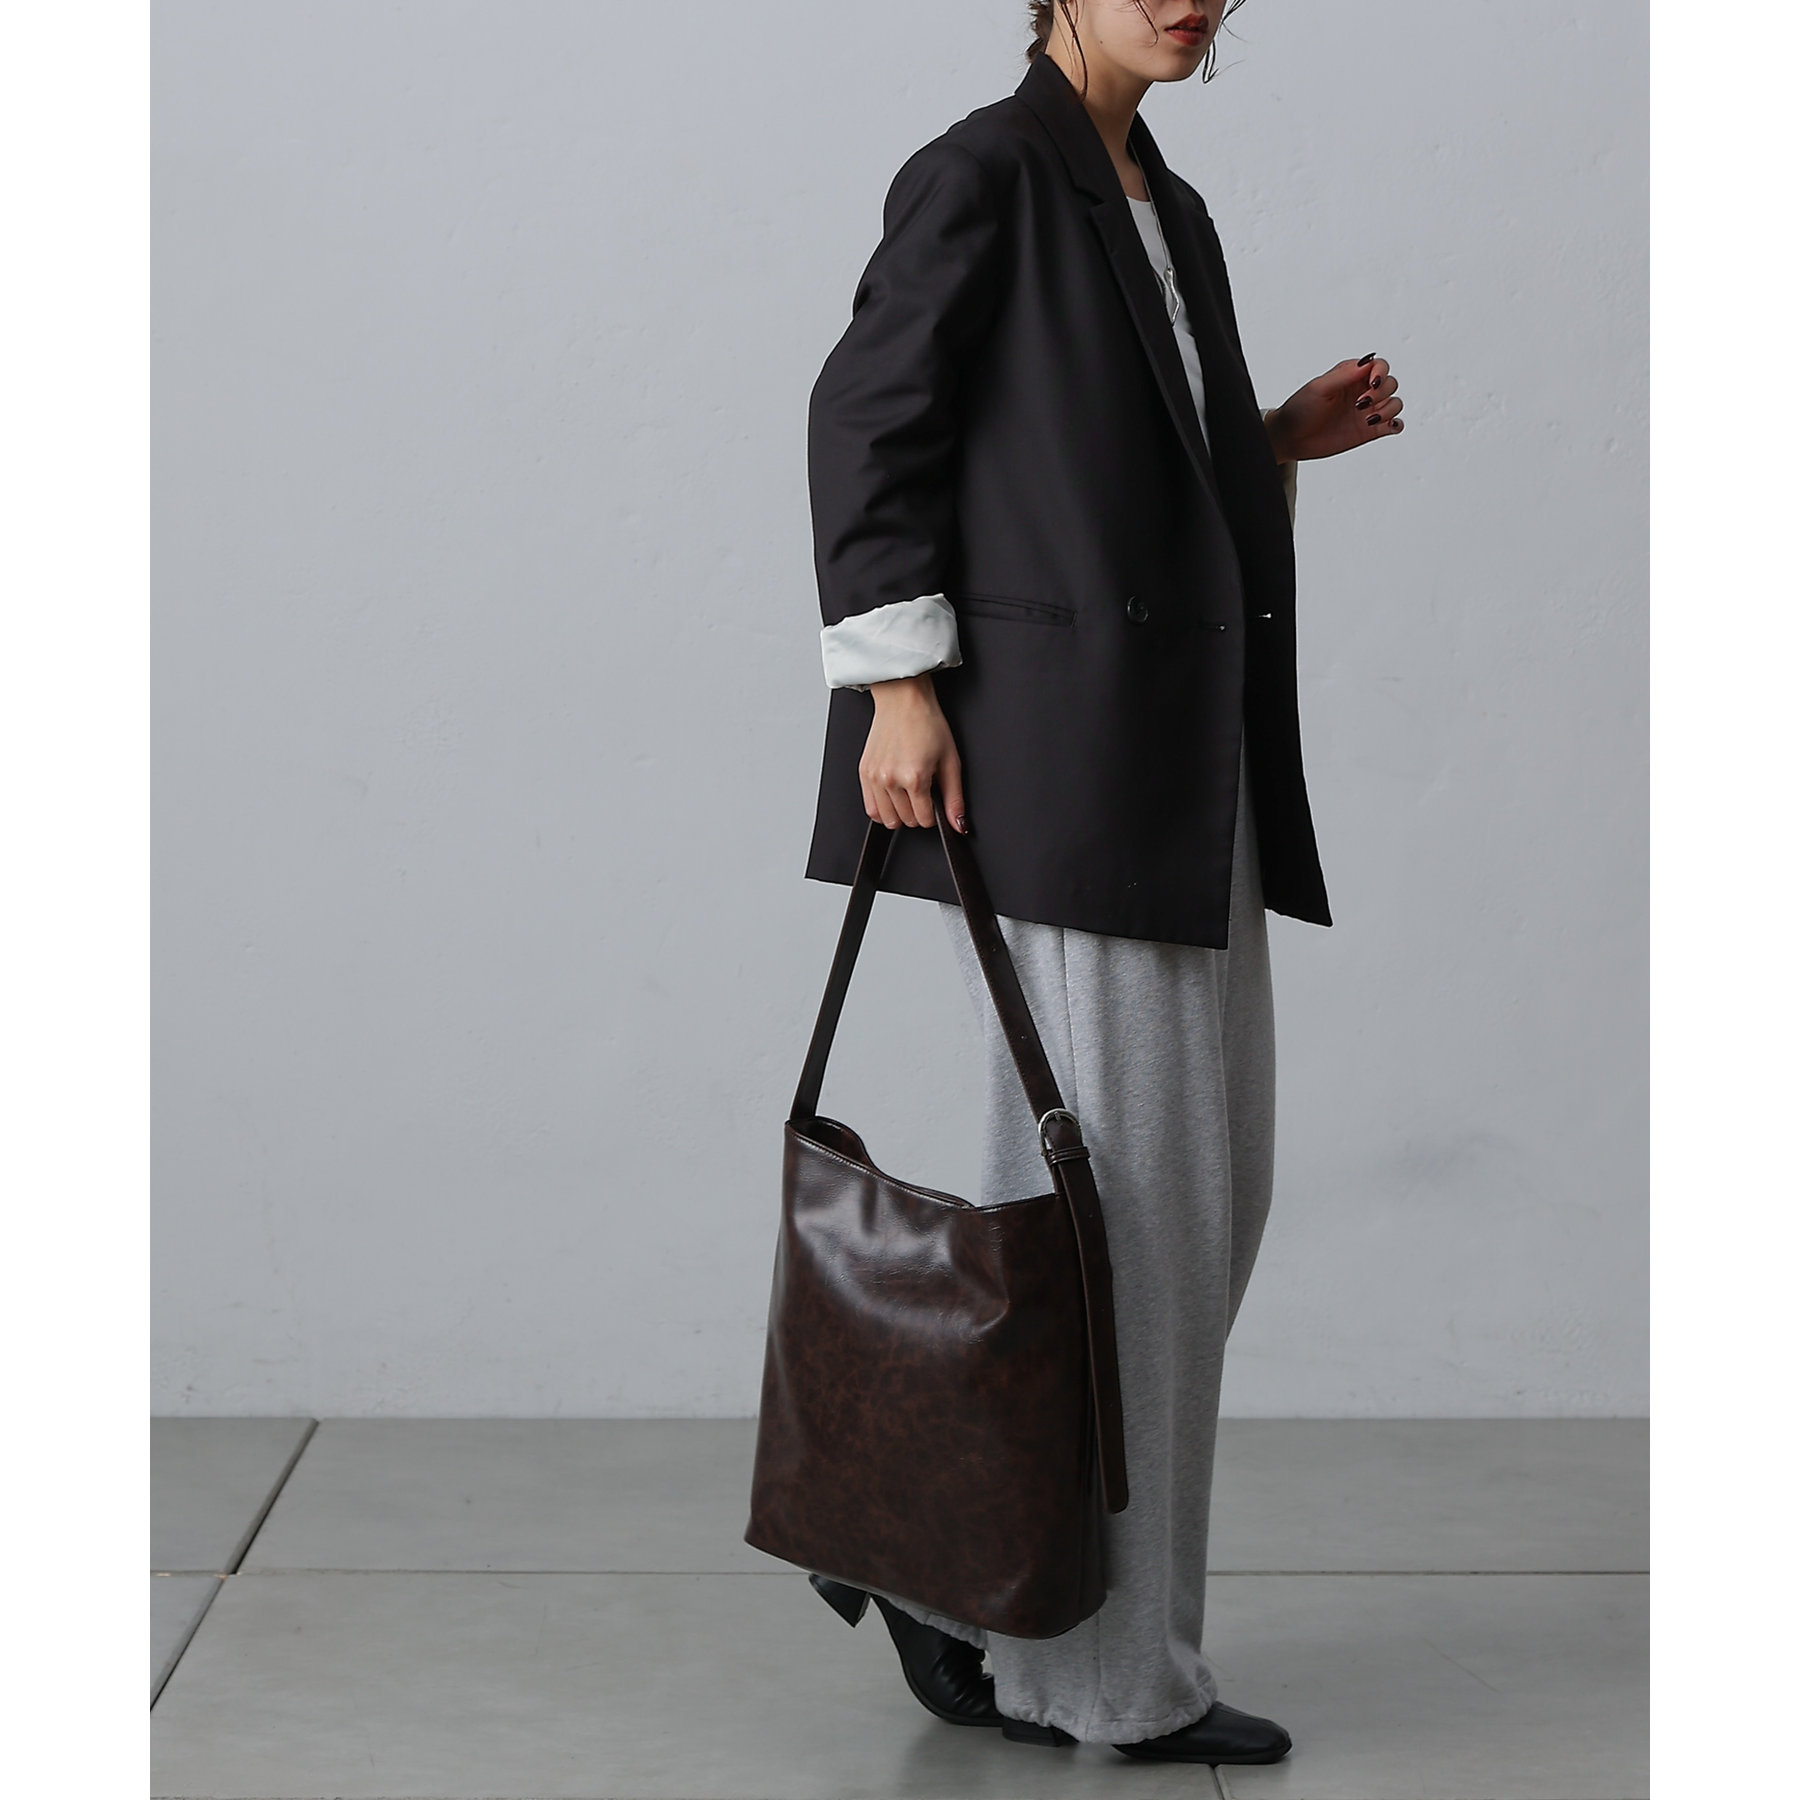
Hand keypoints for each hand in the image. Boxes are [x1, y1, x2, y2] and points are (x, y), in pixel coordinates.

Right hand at [860, 674, 966, 832]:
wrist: (903, 701)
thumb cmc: (927, 724)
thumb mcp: (950, 760)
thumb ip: (954, 798)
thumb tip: (958, 824)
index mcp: (914, 777)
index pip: (924, 819)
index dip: (933, 814)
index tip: (934, 799)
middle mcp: (891, 779)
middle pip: (906, 821)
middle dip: (917, 813)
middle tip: (923, 792)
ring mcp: (874, 778)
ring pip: (887, 820)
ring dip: (900, 813)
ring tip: (908, 794)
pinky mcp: (864, 773)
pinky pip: (870, 809)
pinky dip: (882, 809)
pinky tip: (893, 796)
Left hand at [1265, 353, 1404, 461]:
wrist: (1291, 437)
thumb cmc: (1300, 408)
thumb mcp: (1319, 388)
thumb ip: (1344, 375)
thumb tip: (1368, 362)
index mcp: (1352, 376)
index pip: (1379, 366)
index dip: (1381, 372)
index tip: (1371, 383)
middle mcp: (1362, 391)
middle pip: (1391, 384)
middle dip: (1382, 392)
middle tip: (1360, 404)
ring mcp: (1367, 411)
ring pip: (1395, 403)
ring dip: (1389, 409)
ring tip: (1368, 419)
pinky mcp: (1369, 431)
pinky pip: (1394, 425)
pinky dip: (1396, 424)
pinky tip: (1385, 425)